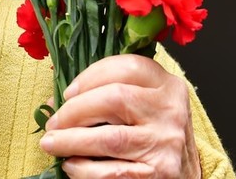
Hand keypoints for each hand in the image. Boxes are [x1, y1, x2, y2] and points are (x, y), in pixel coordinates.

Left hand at [39, 54, 200, 178]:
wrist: (183, 176)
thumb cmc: (153, 136)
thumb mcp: (143, 107)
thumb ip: (108, 95)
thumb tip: (56, 104)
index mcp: (167, 86)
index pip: (127, 68)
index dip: (90, 76)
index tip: (68, 92)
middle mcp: (170, 112)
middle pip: (114, 98)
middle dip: (75, 110)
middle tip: (54, 123)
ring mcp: (165, 144)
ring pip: (109, 138)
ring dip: (70, 141)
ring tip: (51, 143)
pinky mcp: (158, 174)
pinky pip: (111, 171)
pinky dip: (84, 169)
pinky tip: (72, 165)